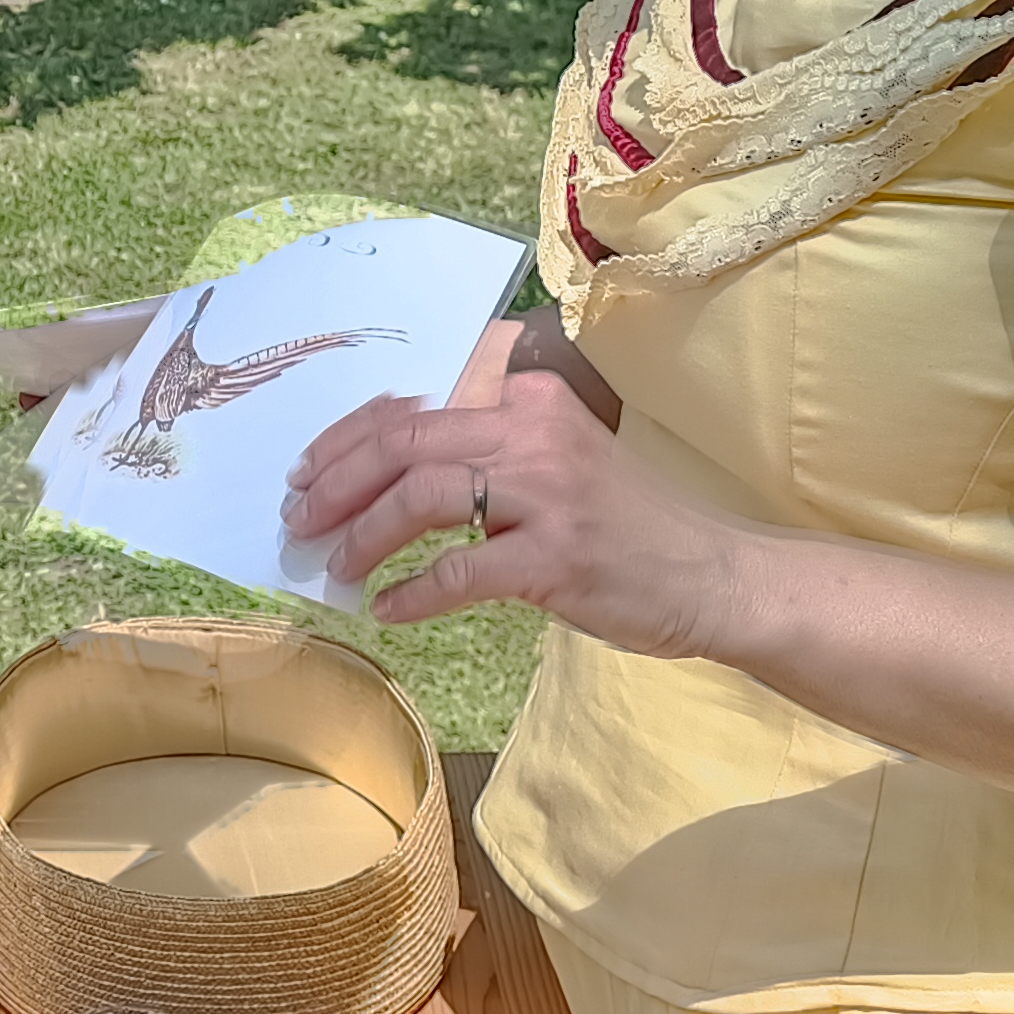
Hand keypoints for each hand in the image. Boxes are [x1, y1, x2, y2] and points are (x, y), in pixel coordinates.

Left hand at [280, 320, 754, 655]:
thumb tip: (377, 472)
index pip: (410, 413)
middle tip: (300, 524)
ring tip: (339, 569)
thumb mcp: (553, 463)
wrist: (714, 575)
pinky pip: (460, 572)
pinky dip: (414, 593)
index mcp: (526, 402)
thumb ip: (480, 456)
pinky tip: (390, 610)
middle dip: (336, 486)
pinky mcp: (558, 558)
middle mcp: (533, 434)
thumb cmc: (623, 526)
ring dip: (365, 537)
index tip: (305, 475)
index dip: (343, 443)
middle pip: (403, 447)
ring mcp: (548, 495)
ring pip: (422, 500)